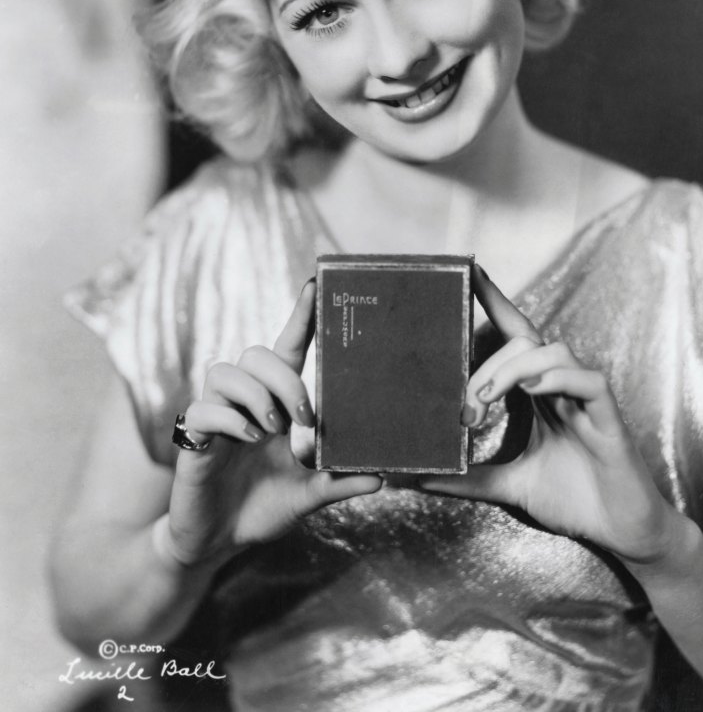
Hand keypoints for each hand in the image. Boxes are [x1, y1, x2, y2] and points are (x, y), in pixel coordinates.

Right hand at [166, 280, 381, 564]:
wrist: (216, 544)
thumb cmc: (261, 509)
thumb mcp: (307, 495)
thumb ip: (338, 483)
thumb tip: (382, 477)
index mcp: (273, 404)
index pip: (286, 349)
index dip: (299, 318)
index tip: (315, 286)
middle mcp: (244, 401)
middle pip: (256, 353)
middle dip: (284, 378)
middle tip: (303, 418)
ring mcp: (216, 416)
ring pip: (227, 371)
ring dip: (256, 395)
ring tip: (272, 431)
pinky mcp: (192, 438)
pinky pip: (204, 408)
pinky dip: (230, 420)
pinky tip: (247, 439)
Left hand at [420, 266, 676, 565]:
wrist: (622, 531)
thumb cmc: (572, 498)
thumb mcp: (508, 486)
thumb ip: (468, 478)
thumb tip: (418, 478)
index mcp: (537, 394)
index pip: (514, 336)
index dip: (494, 302)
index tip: (467, 272)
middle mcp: (559, 387)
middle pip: (524, 341)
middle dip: (488, 361)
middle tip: (467, 402)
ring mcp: (585, 399)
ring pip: (553, 351)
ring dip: (514, 367)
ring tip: (488, 395)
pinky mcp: (609, 417)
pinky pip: (588, 380)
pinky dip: (558, 378)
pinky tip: (533, 390)